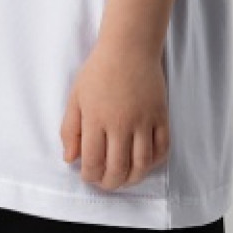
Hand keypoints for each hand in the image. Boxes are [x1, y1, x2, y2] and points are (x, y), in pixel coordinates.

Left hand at [60, 42, 169, 189]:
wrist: (129, 49)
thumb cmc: (98, 71)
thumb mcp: (75, 97)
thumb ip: (70, 129)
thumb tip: (69, 159)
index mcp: (96, 118)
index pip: (93, 161)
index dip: (89, 175)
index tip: (87, 176)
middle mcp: (121, 123)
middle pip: (118, 168)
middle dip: (110, 183)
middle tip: (105, 182)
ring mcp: (144, 121)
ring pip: (141, 165)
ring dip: (132, 179)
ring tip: (123, 179)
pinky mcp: (161, 117)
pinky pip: (162, 150)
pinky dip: (154, 163)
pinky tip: (143, 164)